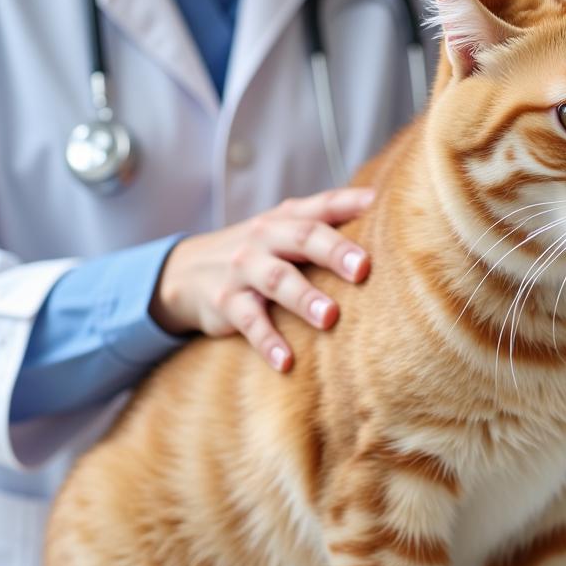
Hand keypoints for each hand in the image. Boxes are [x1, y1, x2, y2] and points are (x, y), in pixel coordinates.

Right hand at [150, 187, 374, 370]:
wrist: (186, 272)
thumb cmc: (257, 250)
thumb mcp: (283, 229)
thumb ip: (325, 218)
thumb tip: (379, 204)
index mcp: (287, 219)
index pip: (323, 206)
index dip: (351, 203)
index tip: (380, 205)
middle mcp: (266, 238)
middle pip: (303, 238)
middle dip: (334, 252)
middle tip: (363, 269)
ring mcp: (244, 269)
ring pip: (277, 280)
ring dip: (304, 298)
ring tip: (330, 317)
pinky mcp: (226, 302)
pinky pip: (250, 322)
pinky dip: (268, 342)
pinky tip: (287, 362)